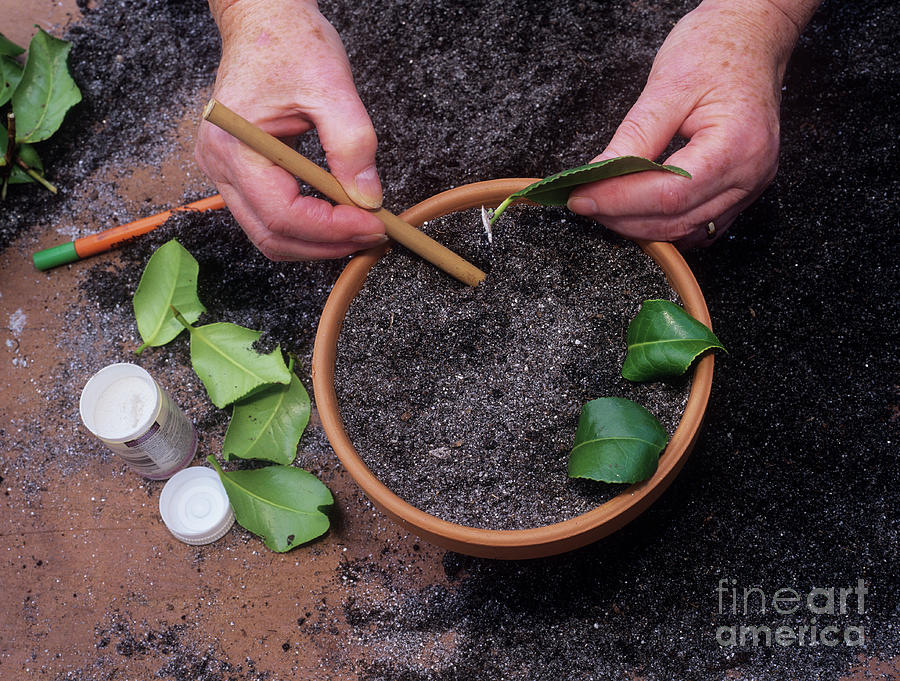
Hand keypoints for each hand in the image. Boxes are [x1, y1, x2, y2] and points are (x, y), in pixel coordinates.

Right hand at [195, 0, 385, 259]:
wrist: (263, 17)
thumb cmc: (291, 42)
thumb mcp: (332, 88)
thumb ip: (352, 146)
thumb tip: (369, 199)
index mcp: (235, 144)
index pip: (283, 214)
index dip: (332, 229)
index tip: (375, 225)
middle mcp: (219, 165)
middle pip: (272, 236)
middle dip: (327, 244)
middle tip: (374, 235)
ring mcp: (224, 172)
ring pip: (270, 234)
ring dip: (318, 241)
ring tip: (360, 229)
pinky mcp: (237, 172)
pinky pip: (269, 216)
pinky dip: (307, 226)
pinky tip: (338, 216)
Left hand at [567, 0, 813, 247]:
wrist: (751, 37)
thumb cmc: (713, 50)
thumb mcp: (666, 87)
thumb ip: (634, 138)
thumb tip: (596, 177)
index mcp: (737, 144)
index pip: (670, 192)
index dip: (620, 200)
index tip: (581, 197)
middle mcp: (751, 173)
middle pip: (676, 218)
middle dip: (623, 217)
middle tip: (584, 202)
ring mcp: (750, 187)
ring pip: (685, 229)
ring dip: (639, 226)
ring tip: (603, 205)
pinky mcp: (742, 191)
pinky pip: (699, 225)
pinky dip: (664, 224)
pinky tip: (635, 211)